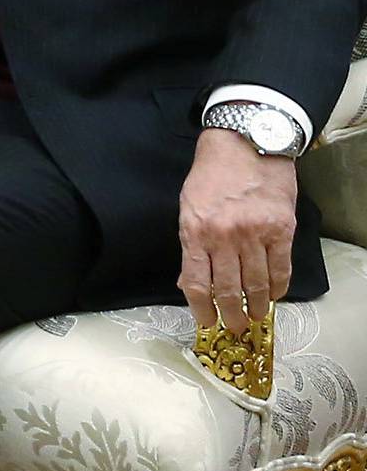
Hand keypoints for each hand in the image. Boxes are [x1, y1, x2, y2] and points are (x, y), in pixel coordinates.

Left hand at [176, 128, 296, 334]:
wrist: (245, 143)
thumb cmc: (212, 175)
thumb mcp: (189, 207)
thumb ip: (191, 246)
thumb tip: (190, 283)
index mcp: (195, 231)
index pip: (196, 284)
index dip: (202, 310)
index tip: (207, 323)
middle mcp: (224, 237)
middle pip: (228, 290)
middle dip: (232, 315)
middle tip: (236, 328)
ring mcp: (255, 234)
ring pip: (257, 283)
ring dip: (258, 306)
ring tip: (257, 316)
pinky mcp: (281, 230)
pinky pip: (281, 268)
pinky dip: (279, 287)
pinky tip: (276, 296)